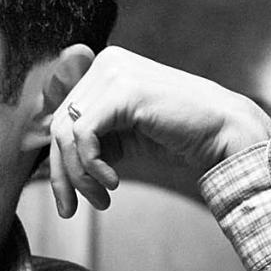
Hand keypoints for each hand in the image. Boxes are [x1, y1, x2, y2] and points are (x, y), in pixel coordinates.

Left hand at [46, 46, 270, 217]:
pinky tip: (112, 183)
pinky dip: (91, 167)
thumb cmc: (177, 136)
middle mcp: (105, 62)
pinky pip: (84, 135)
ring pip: (66, 132)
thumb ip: (89, 137)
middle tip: (72, 208)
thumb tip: (46, 157)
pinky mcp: (124, 91)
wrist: (224, 133)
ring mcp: (114, 72)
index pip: (59, 114)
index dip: (54, 158)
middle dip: (63, 174)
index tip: (64, 195)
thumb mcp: (122, 135)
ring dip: (79, 176)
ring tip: (100, 200)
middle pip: (57, 125)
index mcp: (103, 68)